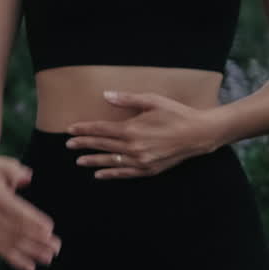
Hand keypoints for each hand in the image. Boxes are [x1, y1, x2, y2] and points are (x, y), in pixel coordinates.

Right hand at [0, 155, 59, 269]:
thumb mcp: (5, 164)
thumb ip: (16, 171)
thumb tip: (27, 178)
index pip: (15, 209)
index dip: (32, 219)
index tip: (50, 228)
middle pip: (14, 228)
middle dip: (36, 239)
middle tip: (56, 246)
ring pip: (9, 242)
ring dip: (30, 252)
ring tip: (49, 258)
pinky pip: (1, 249)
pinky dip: (15, 260)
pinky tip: (31, 269)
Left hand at [67, 91, 219, 179]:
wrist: (200, 133)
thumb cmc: (176, 113)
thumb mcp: (152, 101)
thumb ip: (127, 99)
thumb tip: (106, 95)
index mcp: (132, 129)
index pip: (100, 130)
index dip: (84, 129)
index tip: (69, 130)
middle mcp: (134, 147)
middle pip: (102, 145)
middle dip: (84, 144)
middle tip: (68, 144)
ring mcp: (142, 160)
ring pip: (111, 161)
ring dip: (93, 161)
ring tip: (79, 161)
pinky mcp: (150, 169)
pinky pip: (126, 173)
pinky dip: (112, 174)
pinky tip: (100, 174)